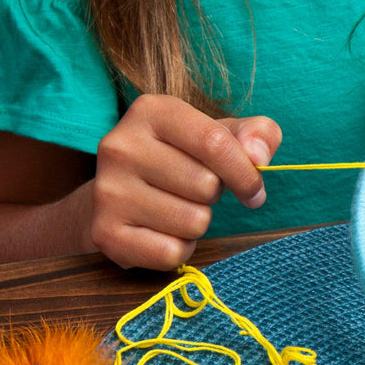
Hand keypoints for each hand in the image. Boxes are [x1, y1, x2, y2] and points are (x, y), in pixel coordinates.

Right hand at [90, 94, 281, 269]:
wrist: (118, 193)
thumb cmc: (181, 158)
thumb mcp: (220, 134)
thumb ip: (256, 134)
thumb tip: (259, 156)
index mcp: (151, 111)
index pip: (215, 143)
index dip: (245, 173)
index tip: (254, 188)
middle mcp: (121, 147)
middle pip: (206, 185)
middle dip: (214, 195)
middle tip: (194, 189)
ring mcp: (108, 191)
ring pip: (193, 222)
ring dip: (198, 222)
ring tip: (176, 207)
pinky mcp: (105, 233)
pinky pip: (171, 252)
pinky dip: (179, 248)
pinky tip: (162, 230)